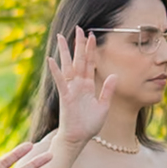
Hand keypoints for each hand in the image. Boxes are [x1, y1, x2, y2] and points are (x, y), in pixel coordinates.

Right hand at [49, 27, 117, 149]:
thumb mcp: (104, 106)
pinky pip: (60, 81)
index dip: (91, 50)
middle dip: (79, 44)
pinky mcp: (65, 97)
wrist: (78, 139)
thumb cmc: (89, 125)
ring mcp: (70, 89)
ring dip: (65, 52)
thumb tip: (114, 75)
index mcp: (87, 86)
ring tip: (61, 37)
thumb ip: (108, 90)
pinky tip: (51, 59)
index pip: (90, 63)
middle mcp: (78, 85)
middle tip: (78, 28)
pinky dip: (56, 71)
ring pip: (68, 66)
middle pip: (78, 60)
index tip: (92, 35)